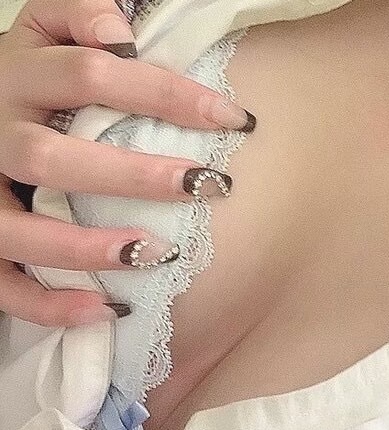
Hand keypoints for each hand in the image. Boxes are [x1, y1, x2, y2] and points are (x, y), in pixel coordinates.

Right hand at [0, 0, 255, 326]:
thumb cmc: (21, 87)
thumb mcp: (39, 36)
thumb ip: (74, 16)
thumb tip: (123, 31)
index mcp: (15, 77)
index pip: (92, 74)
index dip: (166, 94)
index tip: (235, 118)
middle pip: (53, 157)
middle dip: (134, 175)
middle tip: (207, 185)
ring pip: (20, 229)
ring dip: (87, 247)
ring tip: (156, 252)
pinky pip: (3, 285)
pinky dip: (50, 305)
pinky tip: (107, 311)